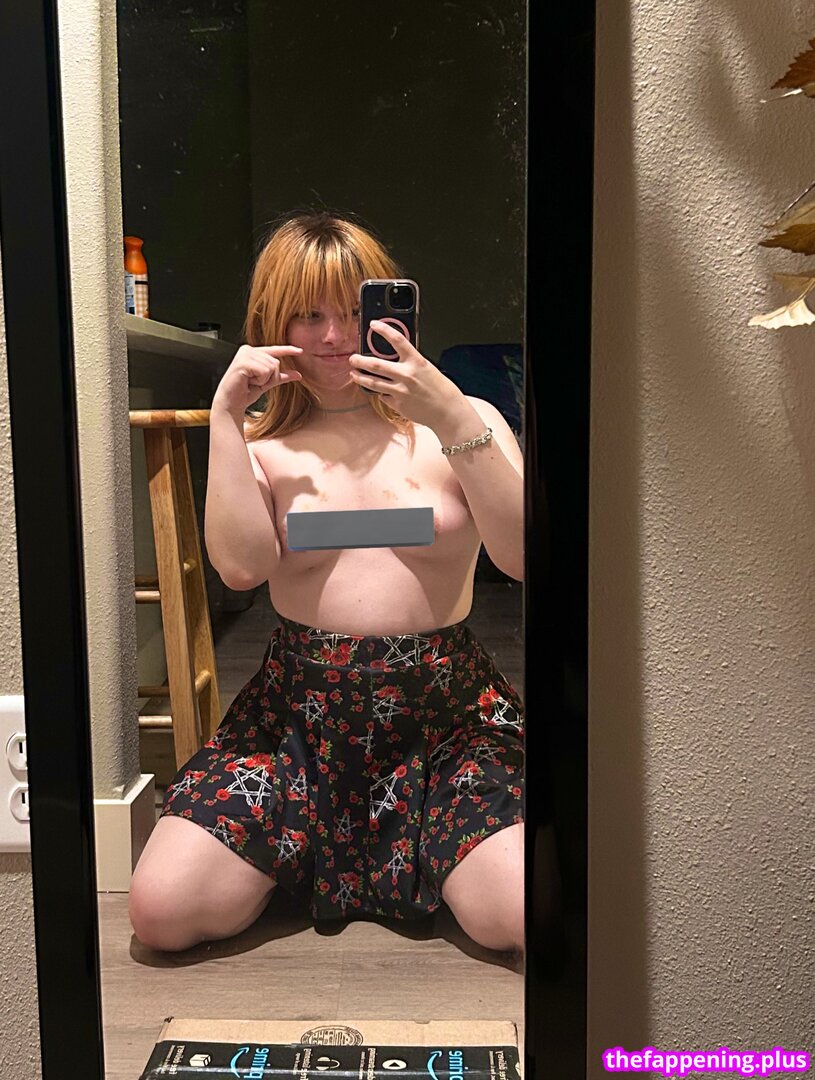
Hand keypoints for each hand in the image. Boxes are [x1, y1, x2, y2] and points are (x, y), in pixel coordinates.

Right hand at [212, 344, 302, 415]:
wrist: (231, 403)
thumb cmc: (245, 392)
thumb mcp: (267, 383)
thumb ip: (281, 376)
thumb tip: (298, 374)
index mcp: (253, 352)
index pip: (274, 350)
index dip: (288, 350)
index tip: (300, 350)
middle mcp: (248, 350)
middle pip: (275, 362)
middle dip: (269, 377)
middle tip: (254, 383)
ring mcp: (245, 354)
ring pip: (271, 367)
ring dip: (264, 380)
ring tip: (250, 382)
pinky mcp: (243, 362)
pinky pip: (264, 371)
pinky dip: (260, 380)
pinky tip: (248, 382)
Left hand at [348, 320, 464, 429]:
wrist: (447, 411)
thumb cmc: (440, 389)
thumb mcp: (426, 368)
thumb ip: (409, 362)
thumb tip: (392, 358)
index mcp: (417, 362)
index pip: (397, 340)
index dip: (384, 329)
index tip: (373, 324)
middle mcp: (407, 375)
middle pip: (375, 364)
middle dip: (360, 360)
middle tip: (353, 358)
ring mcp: (400, 391)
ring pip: (373, 383)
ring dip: (360, 378)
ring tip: (354, 374)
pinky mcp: (397, 404)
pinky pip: (383, 396)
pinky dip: (381, 393)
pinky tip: (381, 392)